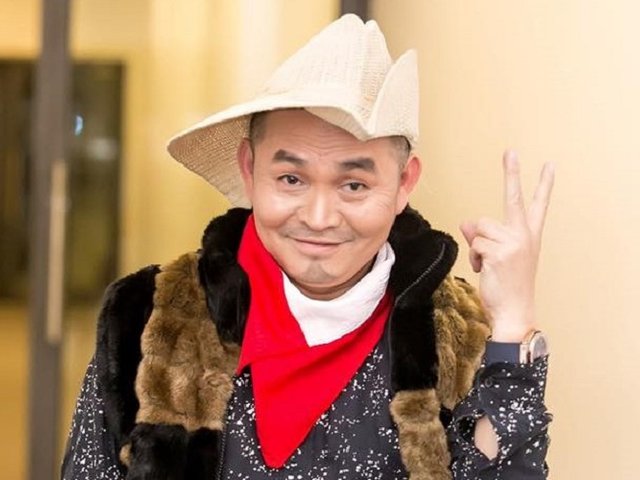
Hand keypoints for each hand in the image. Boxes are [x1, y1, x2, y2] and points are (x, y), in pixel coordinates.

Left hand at [460, 150, 554, 341]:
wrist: (515, 312)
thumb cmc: (508, 286)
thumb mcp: (499, 257)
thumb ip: (485, 236)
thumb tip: (466, 223)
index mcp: (529, 235)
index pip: (537, 205)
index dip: (543, 185)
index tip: (549, 165)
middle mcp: (524, 235)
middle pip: (513, 198)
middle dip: (512, 173)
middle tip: (510, 151)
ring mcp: (513, 243)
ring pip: (479, 228)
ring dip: (477, 246)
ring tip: (488, 265)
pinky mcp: (499, 252)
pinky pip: (474, 244)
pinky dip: (474, 258)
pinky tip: (485, 270)